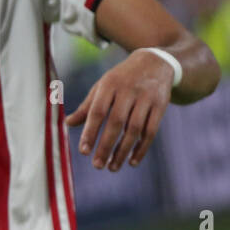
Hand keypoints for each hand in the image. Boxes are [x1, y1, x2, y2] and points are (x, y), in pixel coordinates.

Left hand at [64, 48, 174, 169]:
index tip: (83, 151)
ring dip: (123, 151)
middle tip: (97, 165)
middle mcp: (128, 91)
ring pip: (135, 129)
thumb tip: (68, 123)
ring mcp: (146, 98)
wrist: (155, 62)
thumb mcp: (102, 87)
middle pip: (116, 123)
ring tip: (112, 167)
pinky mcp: (161, 106)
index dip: (90, 132)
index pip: (97, 111)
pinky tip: (132, 161)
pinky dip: (142, 148)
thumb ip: (87, 106)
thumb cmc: (121, 78)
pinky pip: (151, 131)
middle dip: (106, 146)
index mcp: (109, 85)